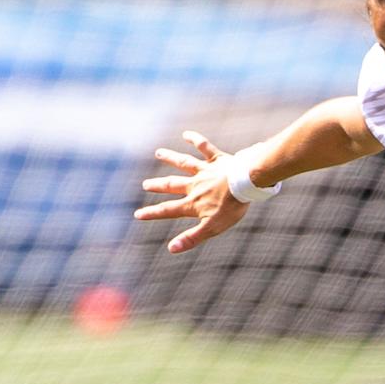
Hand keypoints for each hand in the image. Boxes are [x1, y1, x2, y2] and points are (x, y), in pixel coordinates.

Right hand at [135, 131, 249, 254]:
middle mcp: (195, 185)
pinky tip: (186, 134)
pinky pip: (204, 148)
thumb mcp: (212, 227)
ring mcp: (205, 170)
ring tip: (158, 153)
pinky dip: (195, 140)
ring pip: (184, 163)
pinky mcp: (218, 159)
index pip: (169, 210)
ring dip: (170, 158)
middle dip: (158, 185)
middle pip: (173, 184)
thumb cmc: (231, 207)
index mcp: (193, 203)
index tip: (138, 214)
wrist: (246, 184)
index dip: (152, 213)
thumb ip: (192, 238)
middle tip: (145, 184)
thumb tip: (171, 249)